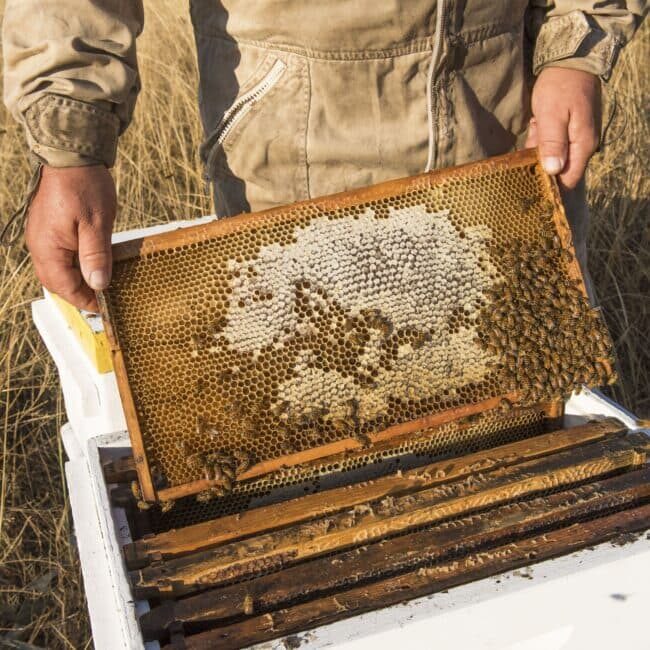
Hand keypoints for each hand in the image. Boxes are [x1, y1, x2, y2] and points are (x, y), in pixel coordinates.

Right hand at [25, 165, 115, 311]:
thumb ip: (96, 256)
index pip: (65, 287)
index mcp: (48, 248)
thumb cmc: (85, 186)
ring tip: (99, 284)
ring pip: (56, 271)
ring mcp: (41, 237)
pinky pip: (57, 256)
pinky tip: (89, 264)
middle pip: (56, 283)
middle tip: (104, 299)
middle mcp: (39, 246)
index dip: (86, 300)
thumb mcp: (97, 224)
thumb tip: (98, 284)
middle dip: (79, 294)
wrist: (71, 156)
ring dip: (75, 281)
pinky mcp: (47, 229)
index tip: (106, 307)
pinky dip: (71, 266)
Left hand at [526, 67, 601, 189]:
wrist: (570, 61)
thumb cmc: (560, 87)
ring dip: (538, 147)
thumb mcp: (551, 115)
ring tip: (536, 126)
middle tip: (531, 142)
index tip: (530, 181)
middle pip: (557, 170)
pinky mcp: (568, 131)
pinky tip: (537, 123)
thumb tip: (553, 171)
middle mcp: (582, 145)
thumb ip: (552, 143)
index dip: (550, 185)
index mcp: (582, 145)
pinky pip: (550, 144)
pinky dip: (540, 137)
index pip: (568, 180)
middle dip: (539, 162)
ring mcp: (575, 138)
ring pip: (551, 156)